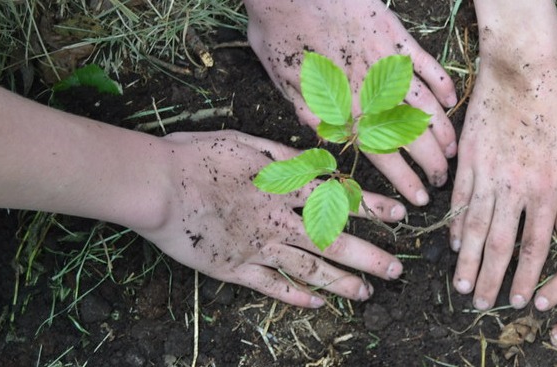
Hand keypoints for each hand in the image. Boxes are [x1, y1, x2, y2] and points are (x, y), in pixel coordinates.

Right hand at [134, 131, 406, 306]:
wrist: (156, 185)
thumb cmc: (197, 156)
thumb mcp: (247, 143)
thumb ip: (285, 155)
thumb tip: (320, 161)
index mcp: (283, 186)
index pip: (339, 197)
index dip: (372, 207)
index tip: (400, 215)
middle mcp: (278, 220)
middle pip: (333, 241)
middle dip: (369, 257)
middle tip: (395, 271)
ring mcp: (258, 247)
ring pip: (309, 269)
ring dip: (340, 283)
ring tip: (366, 294)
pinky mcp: (234, 268)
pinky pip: (272, 285)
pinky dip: (296, 296)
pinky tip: (317, 304)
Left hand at [244, 0, 457, 204]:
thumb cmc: (279, 32)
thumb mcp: (283, 83)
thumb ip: (309, 113)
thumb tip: (329, 143)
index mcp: (343, 106)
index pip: (382, 154)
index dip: (404, 180)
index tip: (418, 198)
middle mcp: (371, 90)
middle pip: (411, 135)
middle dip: (431, 164)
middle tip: (441, 181)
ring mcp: (388, 62)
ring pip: (426, 105)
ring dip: (443, 131)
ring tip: (452, 152)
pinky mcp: (396, 35)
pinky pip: (428, 64)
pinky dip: (443, 83)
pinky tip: (452, 101)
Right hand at [450, 51, 556, 309]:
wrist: (524, 67)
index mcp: (548, 187)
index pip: (535, 243)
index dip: (527, 275)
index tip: (521, 299)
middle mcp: (515, 187)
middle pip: (501, 244)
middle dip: (492, 278)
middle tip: (483, 304)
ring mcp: (488, 173)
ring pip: (476, 226)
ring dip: (469, 260)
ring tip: (462, 285)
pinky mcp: (469, 158)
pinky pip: (461, 199)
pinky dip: (457, 224)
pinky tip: (456, 243)